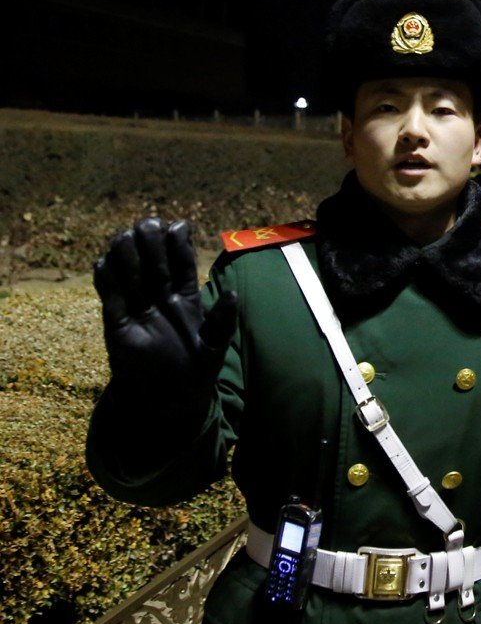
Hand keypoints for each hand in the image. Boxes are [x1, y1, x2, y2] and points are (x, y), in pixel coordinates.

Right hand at [93, 218, 237, 397]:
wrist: (167, 399)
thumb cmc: (195, 371)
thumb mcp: (215, 347)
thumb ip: (223, 321)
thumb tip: (232, 294)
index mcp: (186, 296)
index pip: (182, 262)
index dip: (179, 243)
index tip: (178, 225)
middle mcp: (160, 295)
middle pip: (153, 259)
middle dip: (151, 241)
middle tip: (147, 226)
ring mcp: (137, 306)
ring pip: (129, 271)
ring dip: (126, 253)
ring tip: (125, 238)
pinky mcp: (117, 322)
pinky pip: (109, 296)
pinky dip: (106, 279)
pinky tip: (104, 263)